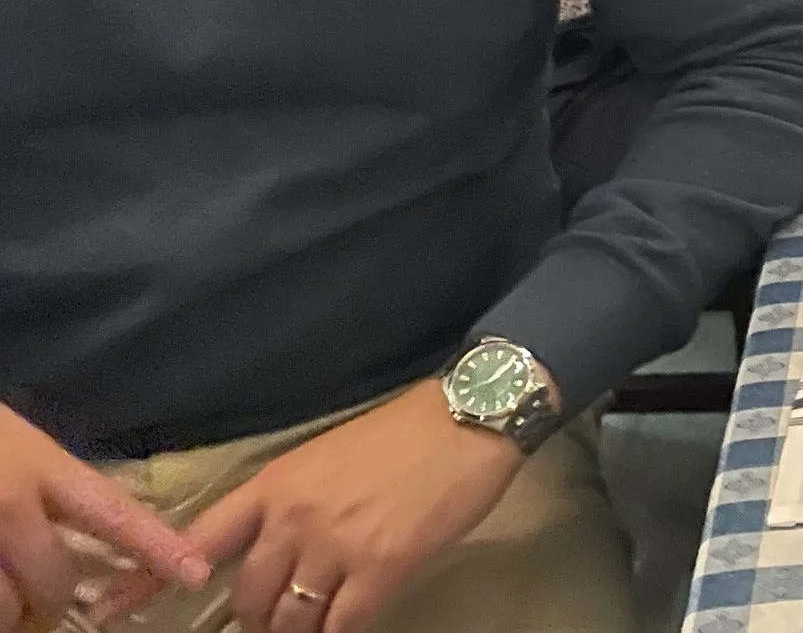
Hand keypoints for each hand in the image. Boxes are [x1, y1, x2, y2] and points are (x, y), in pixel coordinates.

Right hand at [0, 404, 208, 628]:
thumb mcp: (18, 446)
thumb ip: (52, 488)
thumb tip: (92, 535)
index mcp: (41, 467)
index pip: (113, 513)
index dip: (156, 546)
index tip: (195, 574)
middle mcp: (11, 506)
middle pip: (57, 582)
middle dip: (53, 599)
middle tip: (40, 594)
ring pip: (8, 609)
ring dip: (7, 612)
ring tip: (4, 591)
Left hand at [100, 385, 524, 632]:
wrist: (469, 417)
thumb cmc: (405, 431)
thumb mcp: (328, 456)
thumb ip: (293, 502)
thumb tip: (277, 551)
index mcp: (275, 485)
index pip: (199, 539)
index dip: (149, 580)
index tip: (106, 610)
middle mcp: (293, 520)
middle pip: (248, 598)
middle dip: (261, 616)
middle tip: (286, 613)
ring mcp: (335, 547)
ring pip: (290, 619)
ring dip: (302, 628)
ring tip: (322, 617)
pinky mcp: (381, 570)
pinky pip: (341, 627)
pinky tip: (351, 623)